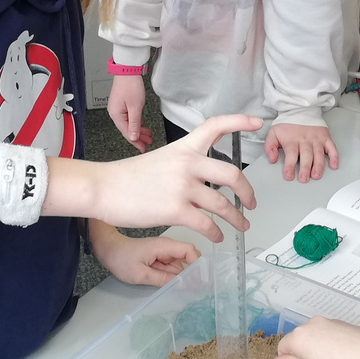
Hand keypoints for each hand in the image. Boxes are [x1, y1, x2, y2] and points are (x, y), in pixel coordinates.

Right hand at [88, 114, 261, 242]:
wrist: (103, 188)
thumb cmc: (127, 177)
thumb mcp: (161, 159)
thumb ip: (185, 165)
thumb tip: (204, 181)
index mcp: (184, 148)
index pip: (215, 126)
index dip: (239, 122)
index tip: (256, 123)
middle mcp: (187, 164)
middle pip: (232, 174)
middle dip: (248, 192)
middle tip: (252, 203)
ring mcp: (183, 187)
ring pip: (223, 205)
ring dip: (237, 219)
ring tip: (241, 226)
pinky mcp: (176, 211)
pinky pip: (207, 224)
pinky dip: (216, 233)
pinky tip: (217, 237)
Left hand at [90, 220, 198, 286]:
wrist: (108, 251)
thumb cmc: (121, 259)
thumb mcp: (141, 274)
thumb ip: (163, 280)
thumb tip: (183, 285)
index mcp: (164, 246)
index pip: (189, 250)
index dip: (196, 264)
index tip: (197, 280)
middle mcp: (167, 247)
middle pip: (188, 259)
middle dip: (191, 274)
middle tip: (191, 291)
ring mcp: (164, 252)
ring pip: (180, 266)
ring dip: (182, 278)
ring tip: (181, 292)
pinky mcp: (160, 258)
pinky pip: (172, 268)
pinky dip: (174, 277)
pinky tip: (172, 287)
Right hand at [107, 74, 151, 151]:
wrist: (127, 71)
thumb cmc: (130, 85)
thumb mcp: (135, 107)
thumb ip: (135, 123)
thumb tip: (133, 137)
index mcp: (116, 115)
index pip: (127, 133)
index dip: (136, 141)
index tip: (143, 148)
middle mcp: (114, 113)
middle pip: (127, 129)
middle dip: (138, 137)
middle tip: (147, 143)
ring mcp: (117, 109)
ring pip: (129, 124)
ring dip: (139, 130)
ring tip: (148, 135)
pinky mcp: (121, 105)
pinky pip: (129, 118)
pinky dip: (136, 123)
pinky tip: (142, 125)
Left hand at [264, 123, 337, 182]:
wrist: (299, 110)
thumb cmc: (287, 125)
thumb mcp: (273, 133)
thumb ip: (270, 147)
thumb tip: (272, 159)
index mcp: (292, 140)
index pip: (291, 155)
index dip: (289, 166)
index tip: (289, 176)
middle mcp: (305, 140)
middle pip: (306, 156)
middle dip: (305, 168)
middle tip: (304, 179)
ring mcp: (316, 139)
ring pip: (319, 154)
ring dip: (318, 165)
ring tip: (316, 175)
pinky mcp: (325, 138)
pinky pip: (331, 148)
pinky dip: (334, 157)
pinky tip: (333, 165)